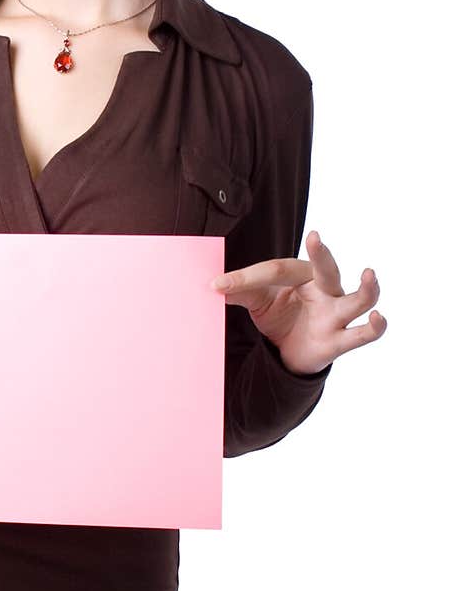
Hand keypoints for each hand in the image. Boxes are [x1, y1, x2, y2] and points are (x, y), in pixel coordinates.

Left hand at [209, 230, 386, 374]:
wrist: (288, 354)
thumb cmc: (278, 317)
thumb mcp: (256, 302)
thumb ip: (238, 292)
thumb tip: (211, 284)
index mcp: (300, 275)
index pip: (274, 270)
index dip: (245, 278)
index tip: (217, 285)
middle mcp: (323, 289)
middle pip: (325, 268)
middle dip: (322, 253)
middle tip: (314, 236)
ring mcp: (335, 313)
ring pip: (358, 298)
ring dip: (367, 288)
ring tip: (369, 274)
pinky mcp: (340, 340)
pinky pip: (363, 333)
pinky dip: (375, 327)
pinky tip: (379, 318)